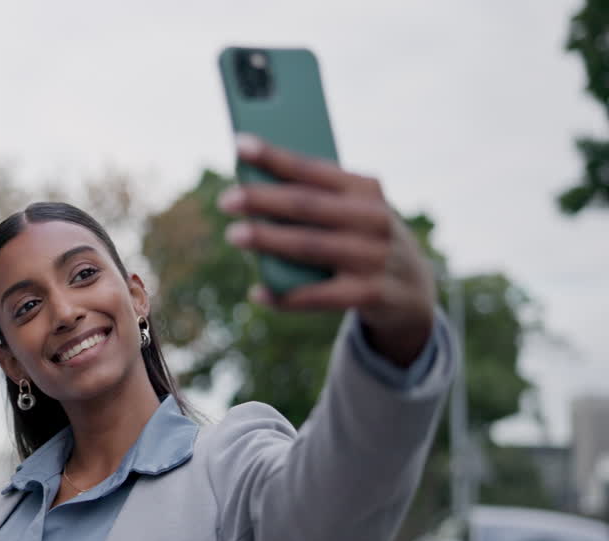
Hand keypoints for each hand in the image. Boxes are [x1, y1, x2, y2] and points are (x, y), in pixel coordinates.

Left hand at [219, 133, 436, 366]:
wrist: (412, 288)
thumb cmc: (362, 237)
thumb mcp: (352, 211)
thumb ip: (314, 198)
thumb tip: (252, 189)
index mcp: (366, 190)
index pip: (314, 169)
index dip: (276, 157)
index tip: (240, 144)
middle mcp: (374, 220)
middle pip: (308, 206)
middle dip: (264, 200)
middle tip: (226, 199)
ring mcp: (374, 257)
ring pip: (311, 247)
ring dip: (269, 240)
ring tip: (233, 234)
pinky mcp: (371, 294)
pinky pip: (319, 297)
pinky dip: (285, 296)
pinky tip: (257, 291)